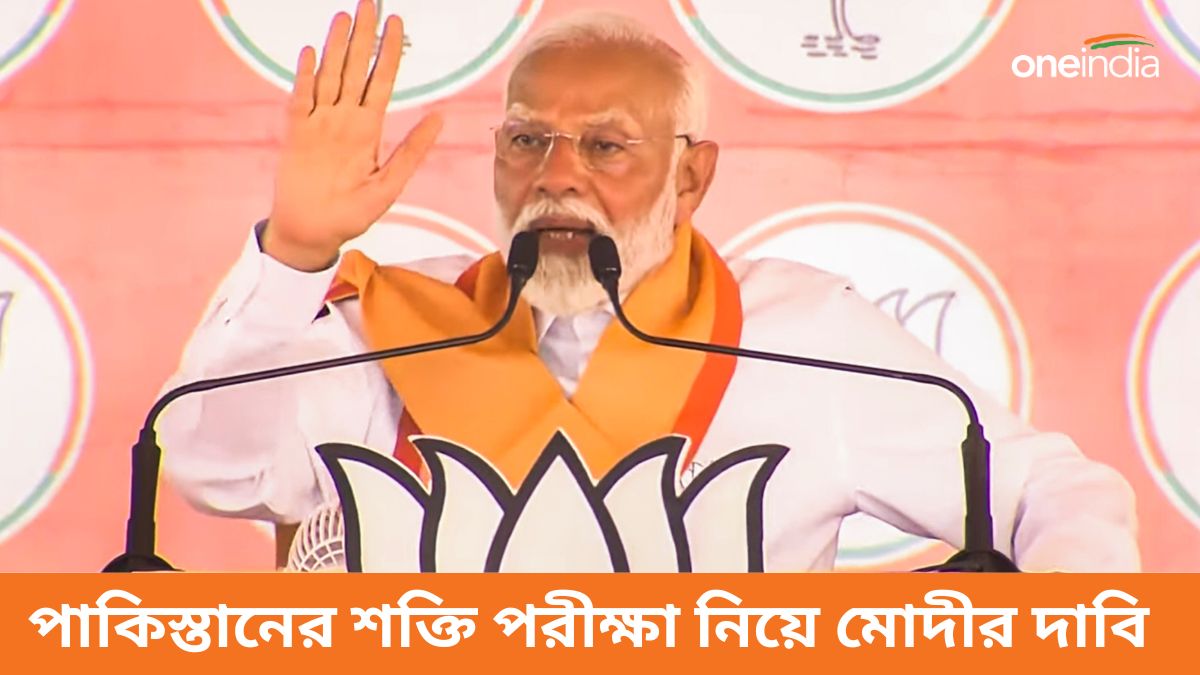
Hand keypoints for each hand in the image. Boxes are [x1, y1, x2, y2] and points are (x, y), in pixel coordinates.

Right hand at [263, 0, 442, 270]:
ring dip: (337, 47)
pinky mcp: (296, 134)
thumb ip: (412, 151)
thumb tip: (438, 118)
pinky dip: (306, 76)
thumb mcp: (390, 185)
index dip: (389, 52)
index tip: (397, 23)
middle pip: (355, 69)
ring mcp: (319, 123)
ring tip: (345, 17)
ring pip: (329, 76)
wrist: (314, 233)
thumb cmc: (352, 214)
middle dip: (363, 36)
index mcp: (368, 129)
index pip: (382, 80)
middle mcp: (344, 119)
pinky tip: (312, 53)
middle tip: (370, 2)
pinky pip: (301, 99)